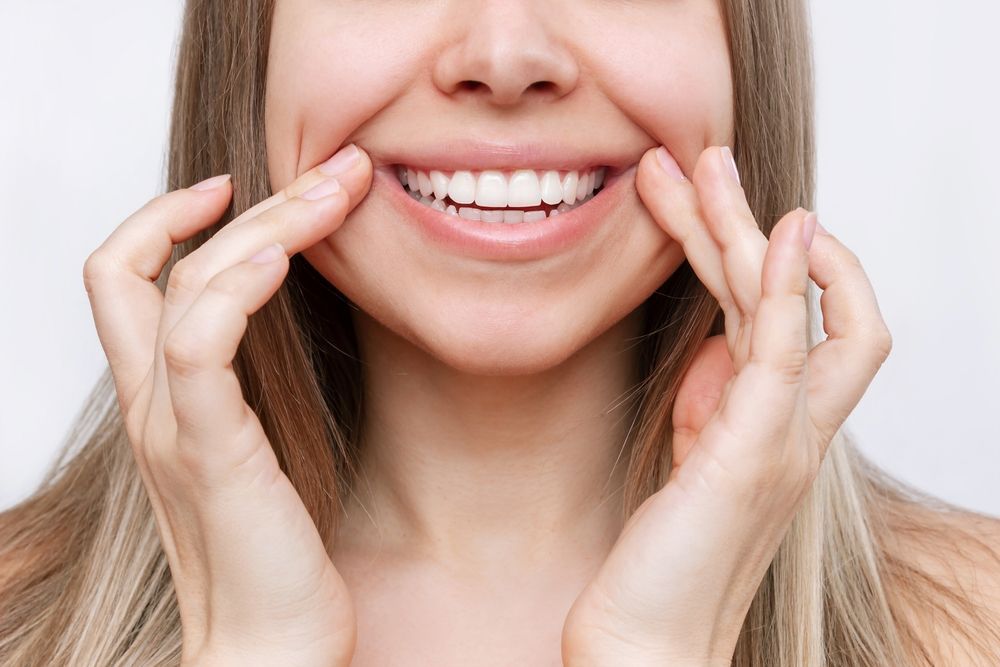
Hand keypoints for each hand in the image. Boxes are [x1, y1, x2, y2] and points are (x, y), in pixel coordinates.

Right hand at [82, 144, 371, 665]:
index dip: (166, 217)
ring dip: (267, 224)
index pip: (125, 278)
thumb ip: (253, 389)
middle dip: (251, 201)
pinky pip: (200, 348)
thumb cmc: (276, 549)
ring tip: (337, 192)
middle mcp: (153, 404)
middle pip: (160, 264)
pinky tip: (285, 256)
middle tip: (333, 168)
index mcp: (164, 399)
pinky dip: (236, 290)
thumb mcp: (260, 445)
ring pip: (186, 286)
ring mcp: (173, 426)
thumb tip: (293, 326)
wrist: (270, 645)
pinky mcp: (211, 453)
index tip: (236, 186)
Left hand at [561, 146, 892, 664]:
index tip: (712, 216)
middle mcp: (792, 425)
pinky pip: (786, 351)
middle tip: (703, 159)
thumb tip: (714, 344)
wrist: (647, 643)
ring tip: (709, 165)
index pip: (795, 318)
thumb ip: (713, 402)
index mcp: (773, 424)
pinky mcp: (750, 453)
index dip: (766, 259)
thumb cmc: (665, 559)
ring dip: (749, 228)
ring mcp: (780, 438)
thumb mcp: (692, 463)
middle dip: (746, 221)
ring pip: (787, 306)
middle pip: (797, 297)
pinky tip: (777, 230)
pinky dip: (789, 285)